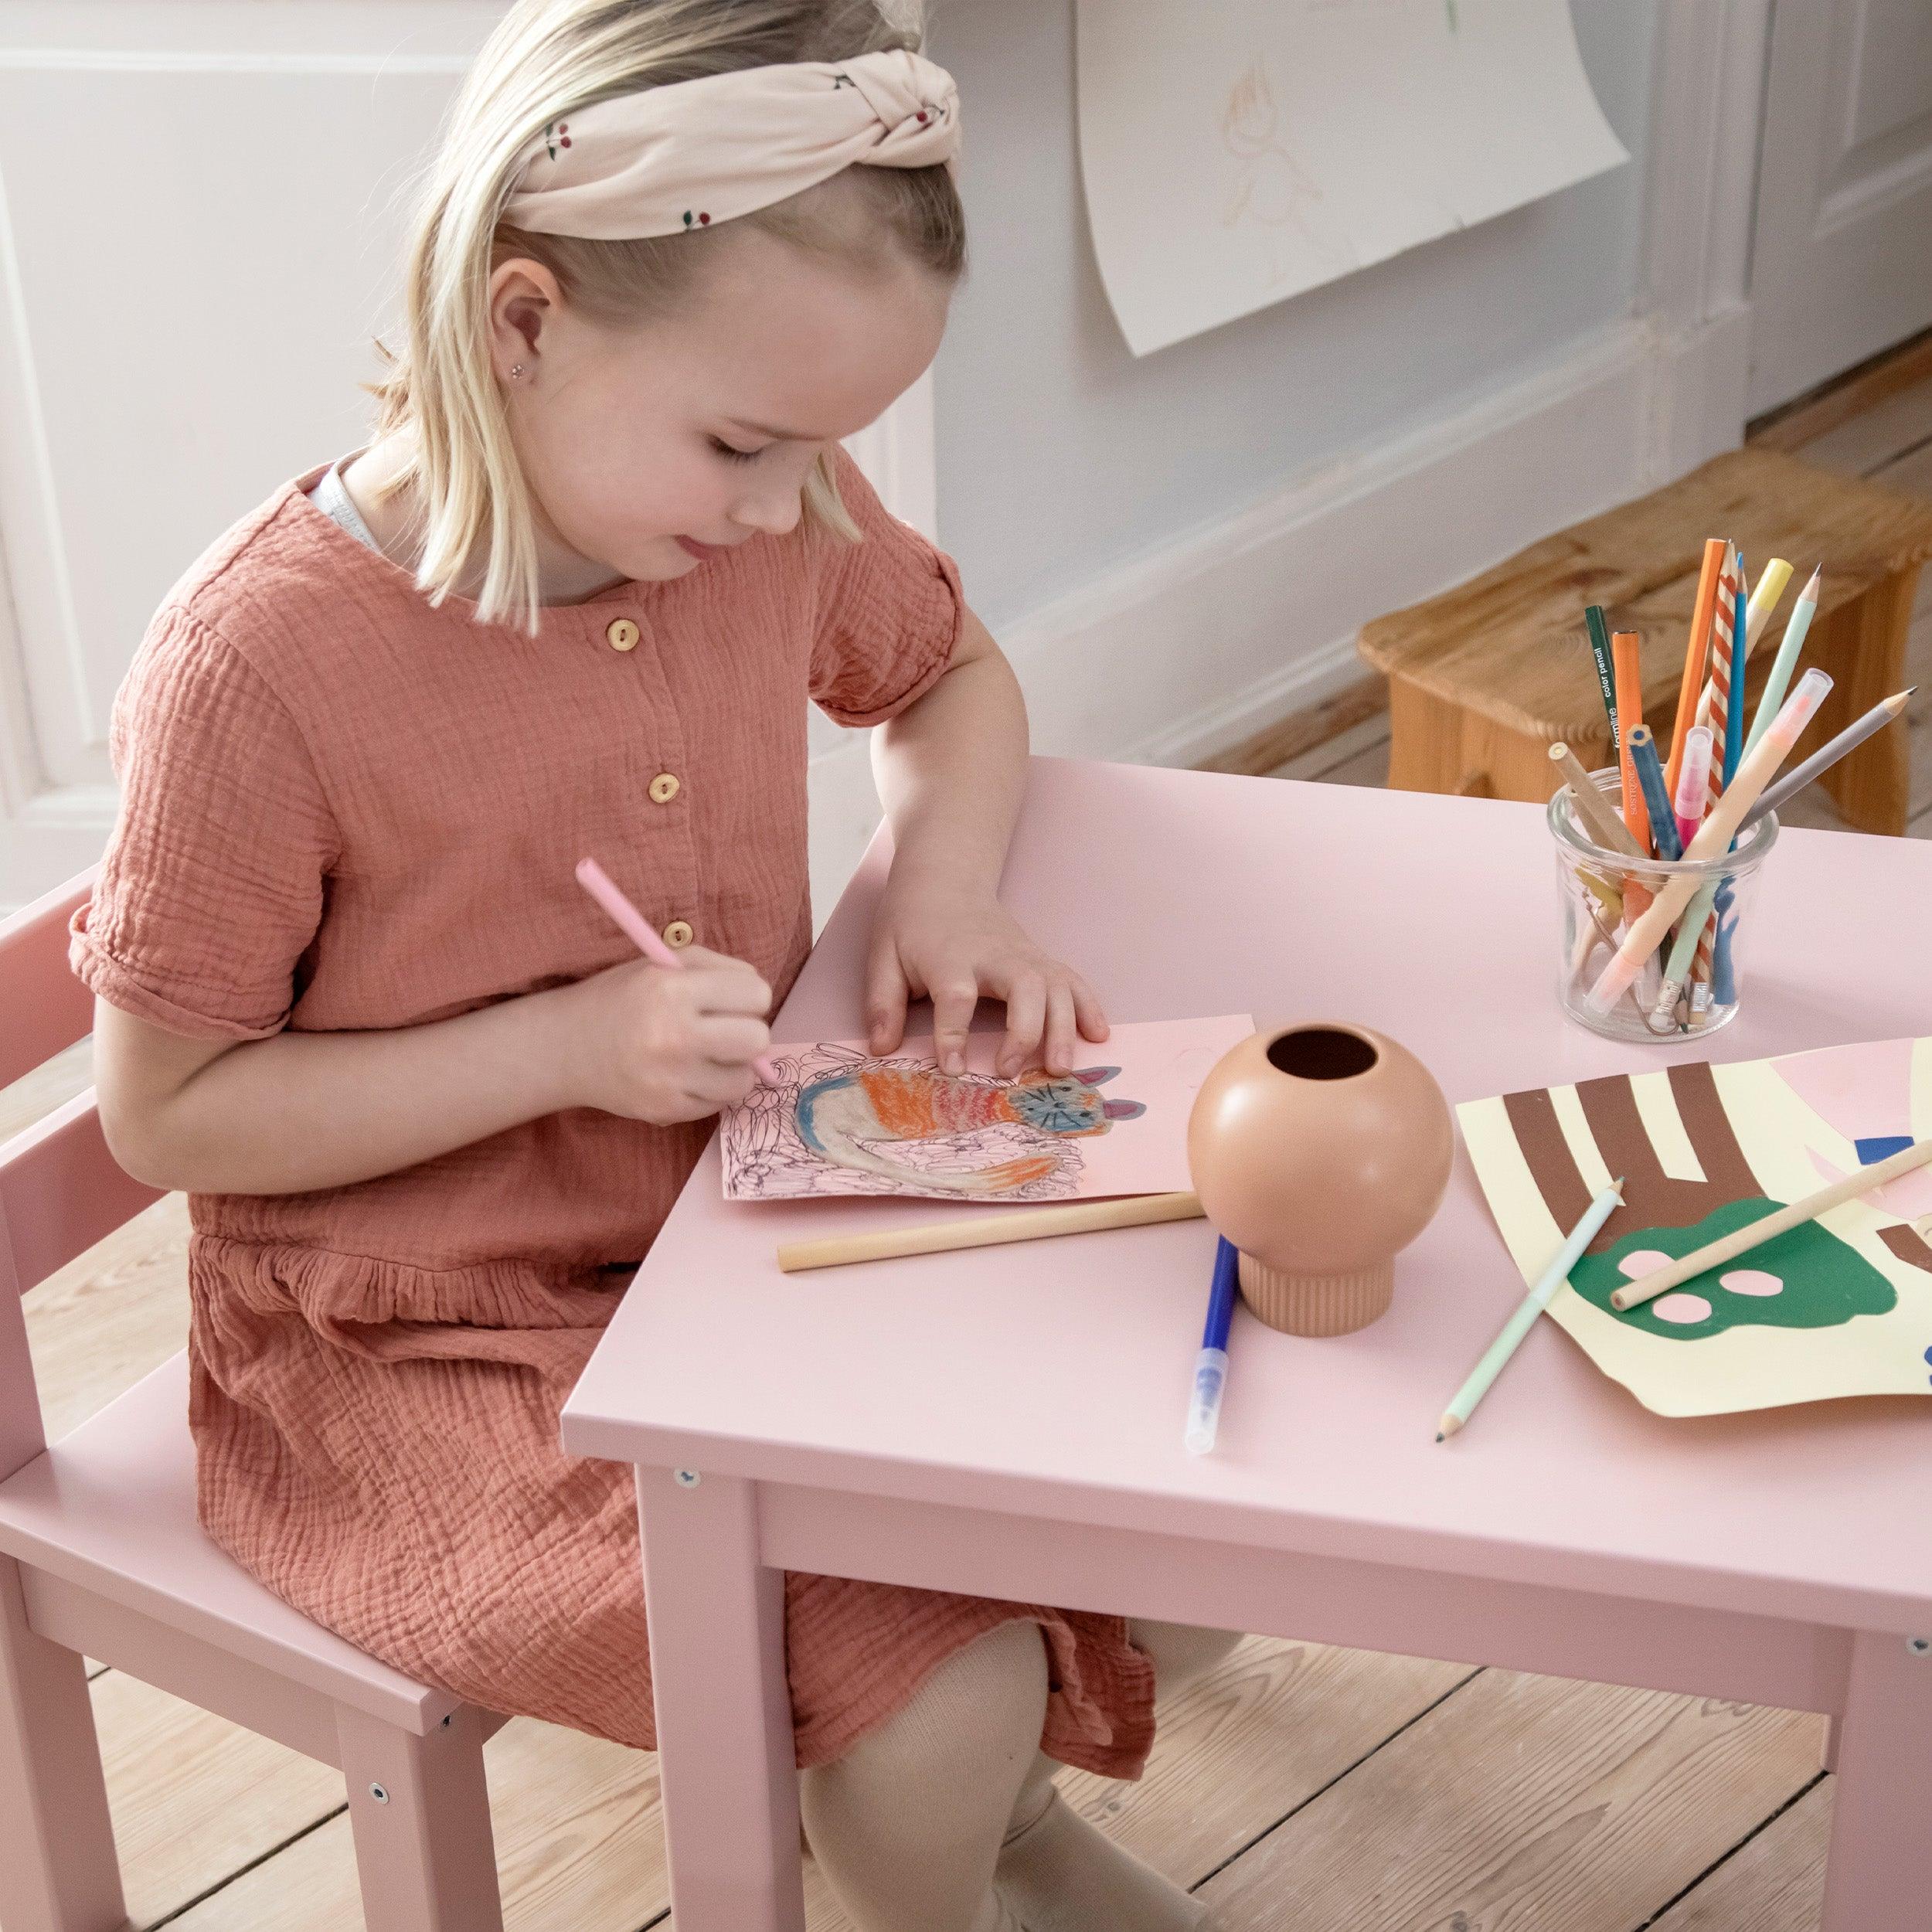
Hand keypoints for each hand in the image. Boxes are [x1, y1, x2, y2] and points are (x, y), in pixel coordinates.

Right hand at [550, 947, 771, 1123]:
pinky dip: (710, 1089)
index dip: (749, 997)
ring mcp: (669, 1079)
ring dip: (732, 1067)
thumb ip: (717, 969)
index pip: (757, 994)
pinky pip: (718, 1104)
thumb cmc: (621, 998)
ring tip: (704, 1055)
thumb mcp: (661, 963)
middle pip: (758, 1040)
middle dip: (748, 1033)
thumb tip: (761, 998)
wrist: (565, 1047)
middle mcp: (672, 1035)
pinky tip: (685, 1074)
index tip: (731, 1001)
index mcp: (673, 989)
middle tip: (724, 1031)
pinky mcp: (665, 1111)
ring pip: (743, 1080)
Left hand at [865, 880, 1109, 1077]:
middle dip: (1024, 1031)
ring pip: (1056, 986)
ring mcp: (1024, 955)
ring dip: (1063, 1027)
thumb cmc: (911, 923)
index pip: (956, 996)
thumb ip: (883, 1003)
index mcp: (950, 957)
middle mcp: (994, 955)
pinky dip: (1089, 1006)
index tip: (954, 1069)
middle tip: (1011, 1071)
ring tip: (1061, 1068)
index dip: (954, 1034)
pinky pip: (1072, 980)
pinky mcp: (1040, 959)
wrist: (945, 878)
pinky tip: (1097, 1034)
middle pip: (1023, 988)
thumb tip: (881, 1049)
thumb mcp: (883, 956)